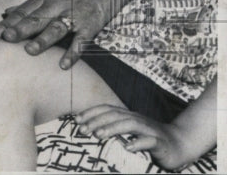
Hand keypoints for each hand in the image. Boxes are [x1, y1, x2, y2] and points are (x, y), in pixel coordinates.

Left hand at [0, 0, 110, 68]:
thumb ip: (28, 4)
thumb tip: (6, 12)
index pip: (23, 11)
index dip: (9, 22)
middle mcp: (56, 5)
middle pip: (35, 19)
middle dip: (19, 29)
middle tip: (4, 39)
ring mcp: (74, 14)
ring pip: (56, 28)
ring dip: (43, 40)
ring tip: (29, 51)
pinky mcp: (91, 24)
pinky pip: (81, 41)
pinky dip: (73, 52)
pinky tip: (64, 65)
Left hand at [76, 105, 196, 170]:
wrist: (180, 144)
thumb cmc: (150, 139)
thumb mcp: (131, 133)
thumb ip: (115, 129)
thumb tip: (92, 130)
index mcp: (129, 116)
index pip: (107, 109)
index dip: (91, 112)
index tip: (77, 119)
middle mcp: (137, 119)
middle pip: (115, 115)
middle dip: (97, 121)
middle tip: (82, 129)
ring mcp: (149, 129)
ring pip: (130, 124)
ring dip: (112, 128)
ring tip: (99, 135)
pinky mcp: (160, 142)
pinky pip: (149, 141)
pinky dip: (138, 143)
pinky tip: (128, 147)